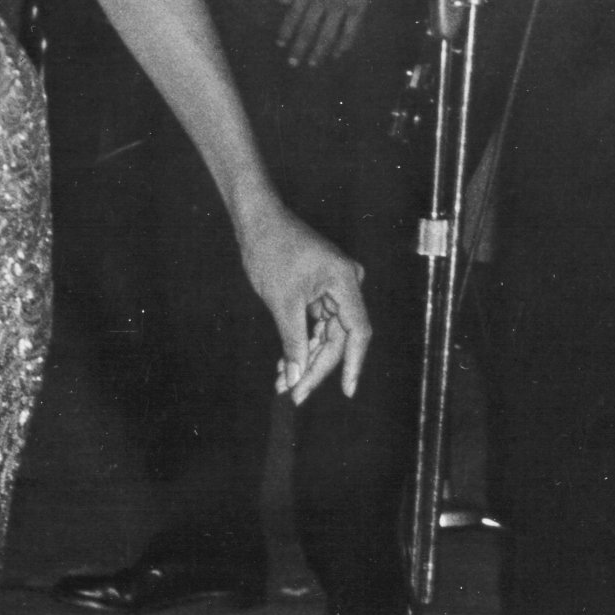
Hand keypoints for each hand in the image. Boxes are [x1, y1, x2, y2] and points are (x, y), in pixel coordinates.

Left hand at [232, 191, 371, 404]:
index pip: (357, 331)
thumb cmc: (271, 251)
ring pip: (326, 333)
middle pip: (339, 336)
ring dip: (306, 357)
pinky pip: (316, 322)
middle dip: (316, 365)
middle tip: (294, 393)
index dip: (353, 364)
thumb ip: (294, 341)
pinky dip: (302, 341)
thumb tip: (297, 377)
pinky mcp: (320, 288)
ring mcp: (334, 286)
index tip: (346, 392)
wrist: (257, 221)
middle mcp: (346, 284)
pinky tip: (287, 363)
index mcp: (345, 281)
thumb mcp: (282, 302)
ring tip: (284, 383)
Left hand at [278, 0, 375, 68]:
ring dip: (318, 51)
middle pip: (307, 30)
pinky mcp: (357, 8)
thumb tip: (282, 1)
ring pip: (327, 35)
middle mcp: (321, 1)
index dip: (285, 32)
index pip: (292, 16)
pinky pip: (350, 32)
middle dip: (298, 48)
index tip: (281, 44)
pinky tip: (337, 53)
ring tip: (312, 63)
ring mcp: (340, 6)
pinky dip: (343, 45)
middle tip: (293, 63)